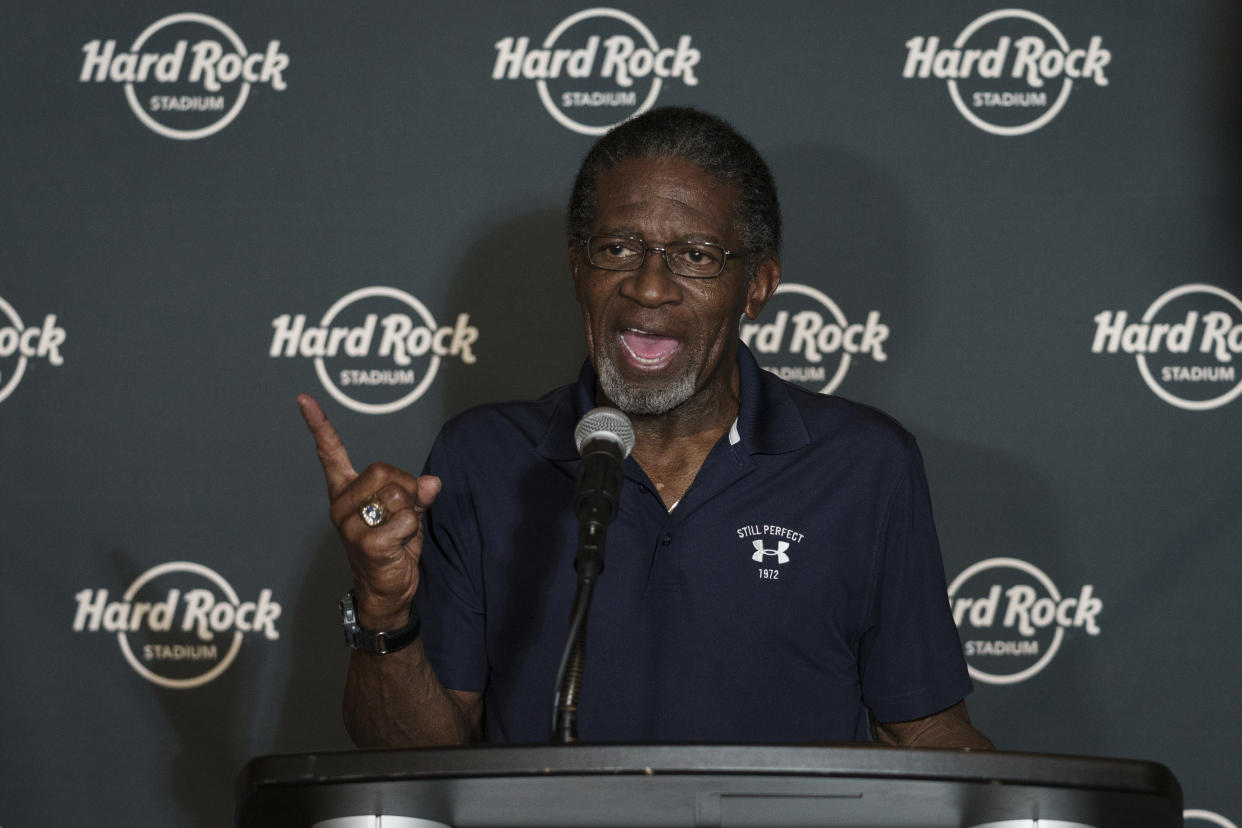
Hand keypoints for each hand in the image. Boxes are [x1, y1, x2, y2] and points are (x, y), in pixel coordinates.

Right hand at [297, 393, 440, 629]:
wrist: (387, 589)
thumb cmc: (394, 546)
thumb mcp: (407, 511)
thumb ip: (417, 492)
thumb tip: (433, 482)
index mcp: (346, 491)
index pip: (330, 454)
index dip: (319, 426)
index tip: (303, 399)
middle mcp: (341, 504)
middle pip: (383, 471)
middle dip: (407, 488)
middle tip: (404, 511)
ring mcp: (350, 524)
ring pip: (397, 495)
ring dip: (411, 513)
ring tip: (399, 532)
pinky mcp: (365, 542)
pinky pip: (405, 520)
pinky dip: (412, 532)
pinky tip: (398, 546)